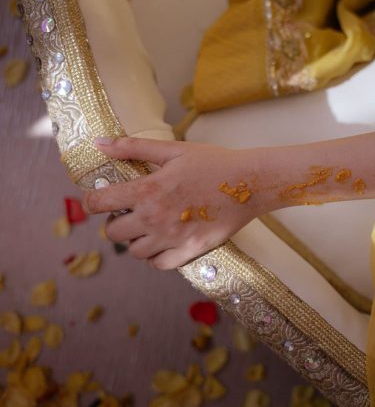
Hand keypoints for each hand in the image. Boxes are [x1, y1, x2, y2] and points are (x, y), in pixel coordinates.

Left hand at [83, 137, 265, 269]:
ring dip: (137, 240)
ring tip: (151, 228)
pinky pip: (159, 264)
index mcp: (146, 190)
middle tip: (133, 213)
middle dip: (117, 222)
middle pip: (112, 232)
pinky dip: (156, 257)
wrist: (249, 183)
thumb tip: (99, 143)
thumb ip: (133, 148)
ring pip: (134, 251)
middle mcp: (154, 217)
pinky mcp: (190, 250)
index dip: (93, 201)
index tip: (101, 200)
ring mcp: (172, 237)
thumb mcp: (173, 150)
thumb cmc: (213, 163)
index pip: (97, 203)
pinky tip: (165, 243)